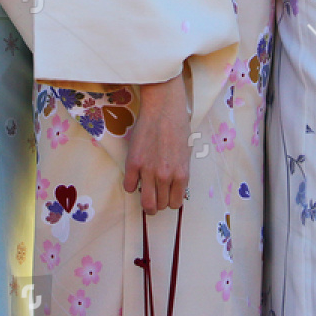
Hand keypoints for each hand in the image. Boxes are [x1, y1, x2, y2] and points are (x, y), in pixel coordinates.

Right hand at [124, 73, 189, 214]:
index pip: (175, 203)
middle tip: (155, 198)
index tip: (167, 196)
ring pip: (145, 202)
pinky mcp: (133, 163)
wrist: (164, 109)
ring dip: (146, 202)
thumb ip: (180, 172)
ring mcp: (148, 170)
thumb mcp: (186, 153)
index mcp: (181, 174)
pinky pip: (129, 186)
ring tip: (145, 195)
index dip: (171, 201)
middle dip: (158, 204)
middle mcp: (165, 176)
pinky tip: (134, 178)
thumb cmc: (178, 127)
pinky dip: (131, 185)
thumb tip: (175, 187)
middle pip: (160, 205)